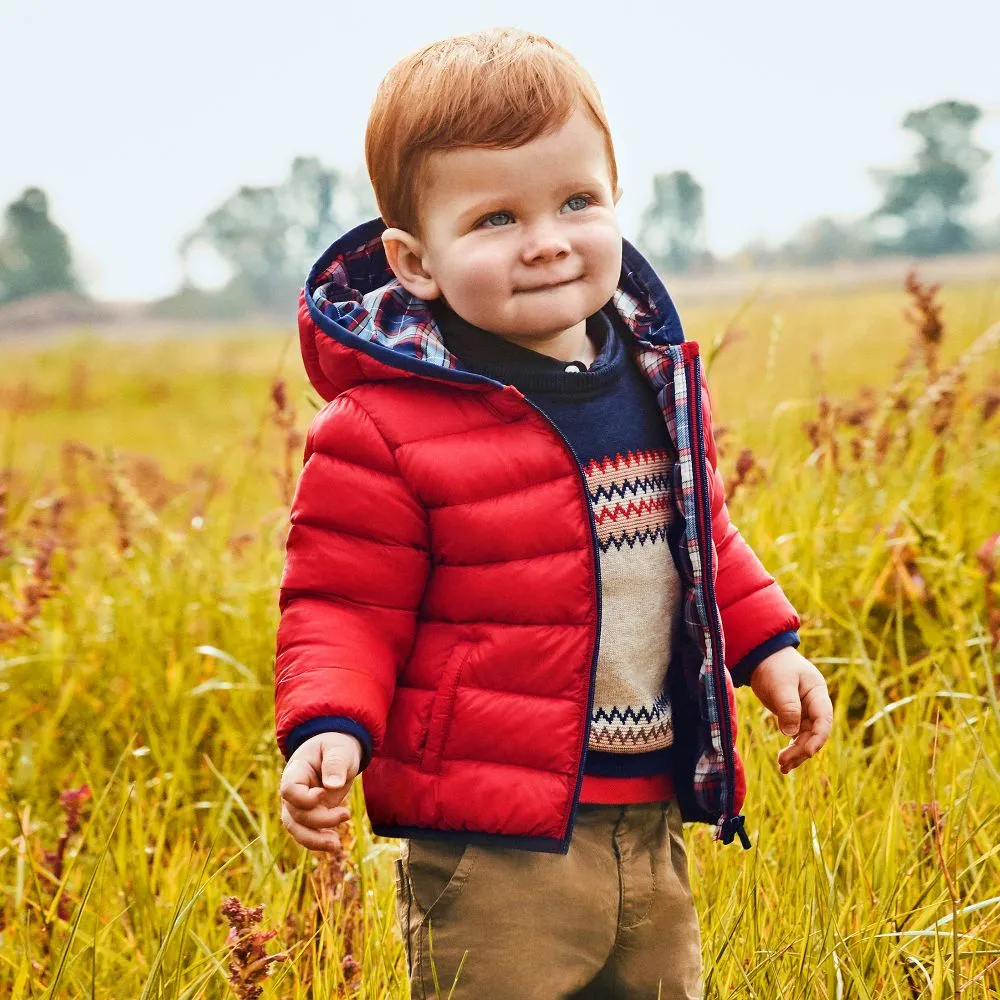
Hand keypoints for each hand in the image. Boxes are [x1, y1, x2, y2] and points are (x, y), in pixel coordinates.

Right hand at [279, 732, 361, 850]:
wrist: (336, 753)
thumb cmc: (336, 747)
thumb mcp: (339, 749)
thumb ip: (335, 764)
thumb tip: (333, 787)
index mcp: (296, 770)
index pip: (289, 790)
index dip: (304, 797)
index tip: (324, 792)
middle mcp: (292, 791)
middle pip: (296, 813)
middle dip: (320, 819)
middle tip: (346, 814)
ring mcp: (299, 805)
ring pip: (297, 829)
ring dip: (315, 840)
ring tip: (336, 845)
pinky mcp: (309, 815)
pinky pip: (306, 833)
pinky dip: (318, 841)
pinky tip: (335, 845)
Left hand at [749, 647, 832, 773]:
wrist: (762, 656)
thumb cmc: (774, 666)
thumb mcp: (781, 684)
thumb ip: (788, 707)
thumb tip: (790, 733)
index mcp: (817, 693)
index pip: (824, 720)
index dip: (818, 738)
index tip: (808, 752)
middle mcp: (814, 705)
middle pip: (814, 733)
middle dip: (801, 750)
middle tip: (784, 762)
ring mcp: (805, 711)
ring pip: (805, 737)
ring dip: (796, 753)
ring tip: (782, 767)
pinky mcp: (793, 716)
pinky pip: (795, 736)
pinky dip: (790, 748)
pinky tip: (783, 762)